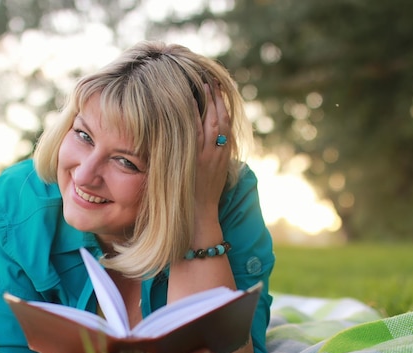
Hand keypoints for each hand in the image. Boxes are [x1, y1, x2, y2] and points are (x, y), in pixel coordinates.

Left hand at [194, 83, 231, 214]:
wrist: (200, 213)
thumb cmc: (205, 194)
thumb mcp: (216, 172)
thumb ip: (215, 154)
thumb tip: (211, 139)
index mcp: (225, 154)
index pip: (227, 123)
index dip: (224, 105)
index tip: (219, 89)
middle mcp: (218, 152)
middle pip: (221, 118)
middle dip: (216, 97)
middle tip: (211, 79)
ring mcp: (206, 155)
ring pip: (210, 122)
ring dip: (207, 102)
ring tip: (202, 84)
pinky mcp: (195, 159)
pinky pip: (193, 133)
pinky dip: (191, 117)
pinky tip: (186, 102)